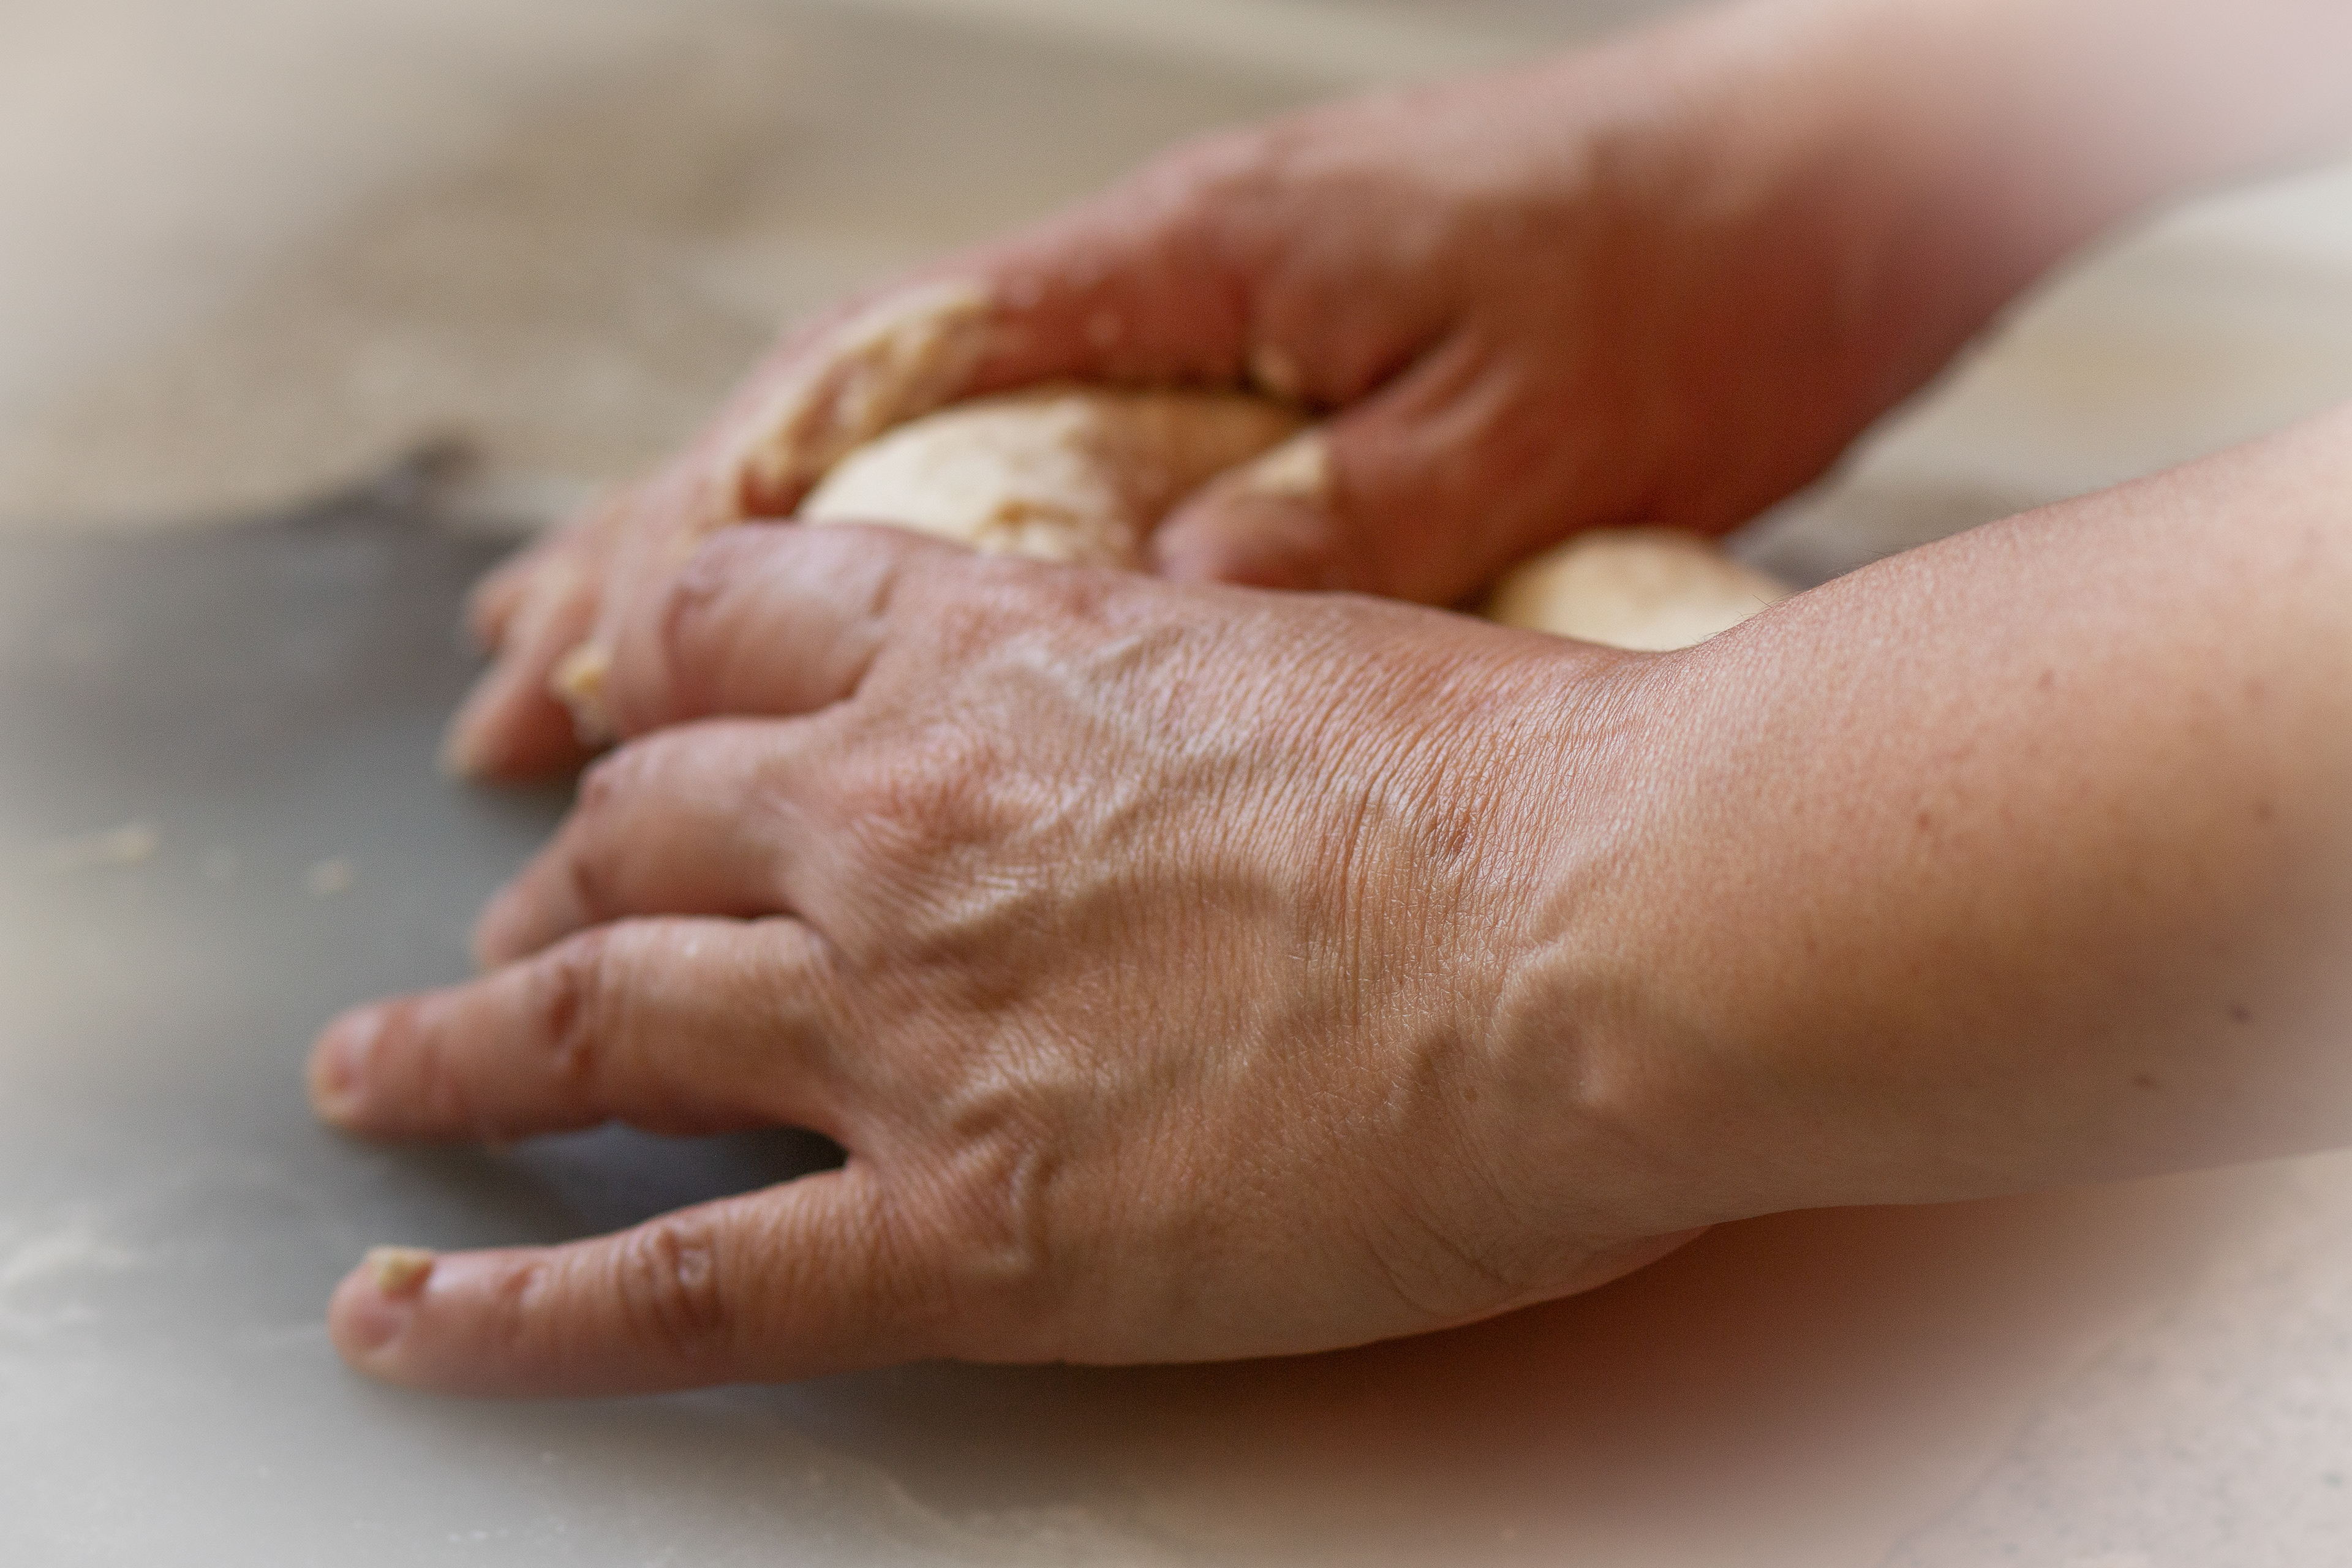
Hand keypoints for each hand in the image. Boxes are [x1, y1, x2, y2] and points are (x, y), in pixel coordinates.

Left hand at [315, 524, 1710, 1395]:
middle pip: (637, 824)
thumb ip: (1151, 668)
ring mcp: (906, 1029)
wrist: (1620, 918)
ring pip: (595, 1021)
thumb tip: (1137, 691)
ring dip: (457, 1045)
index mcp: (993, 663)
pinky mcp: (964, 1228)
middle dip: (563, 870)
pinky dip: (511, 1312)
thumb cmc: (1521, 775)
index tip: (612, 712)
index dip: (643, 666)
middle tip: (524, 921)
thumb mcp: (1292, 645)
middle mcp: (899, 824)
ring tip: (374, 1073)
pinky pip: (670, 1280)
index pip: (724, 620)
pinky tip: (408, 1321)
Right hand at [444, 3, 2026, 779]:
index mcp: (1178, 272)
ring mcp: (1171, 347)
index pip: (878, 395)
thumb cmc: (1685, 271)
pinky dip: (900, 584)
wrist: (1822, 190)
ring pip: (904, 469)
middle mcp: (1142, 298)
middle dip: (658, 567)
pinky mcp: (1230, 400)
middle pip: (842, 434)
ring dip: (737, 581)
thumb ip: (1333, 527)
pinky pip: (1016, 502)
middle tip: (511, 702)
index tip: (580, 654)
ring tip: (585, 677)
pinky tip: (832, 666)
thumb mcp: (1520, 421)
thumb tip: (1149, 636)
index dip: (710, 529)